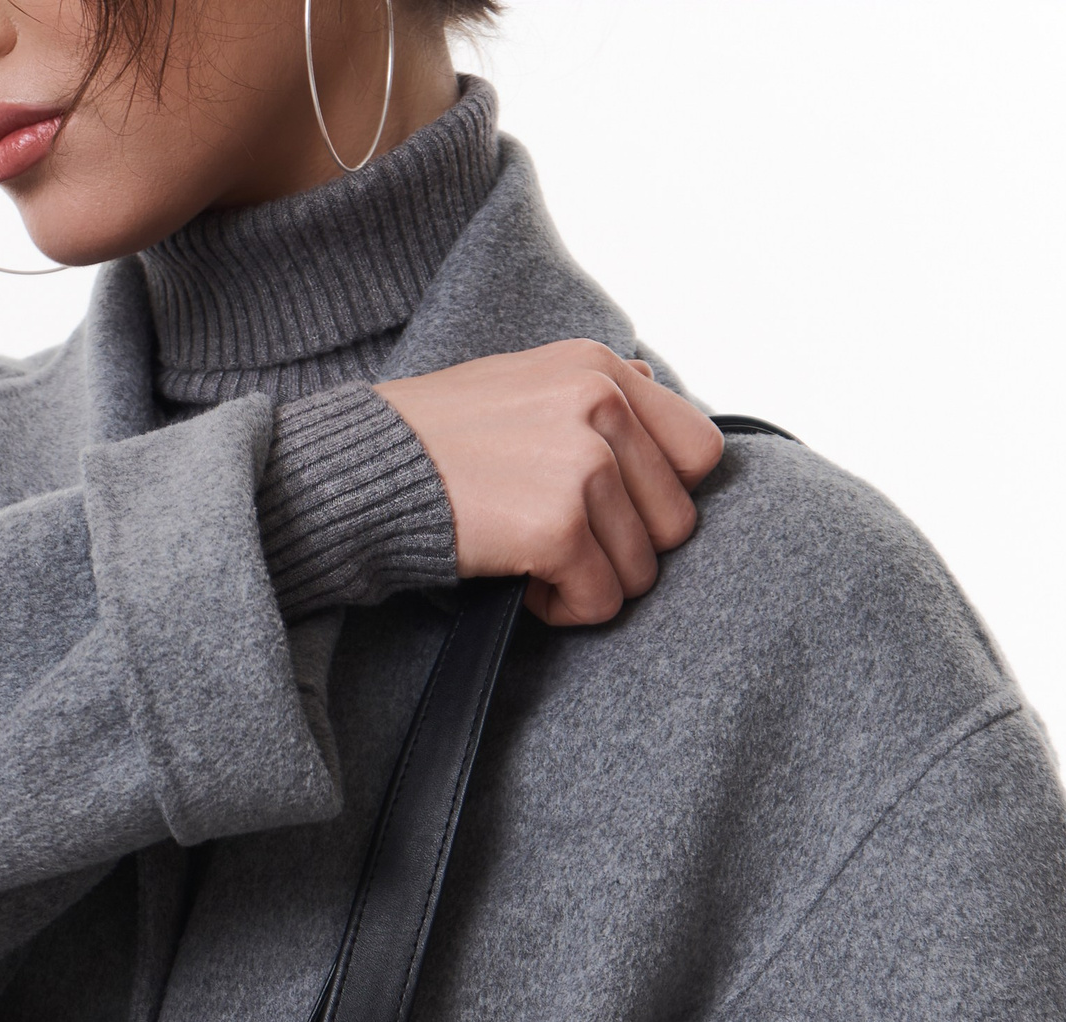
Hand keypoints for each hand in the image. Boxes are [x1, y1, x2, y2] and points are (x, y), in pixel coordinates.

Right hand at [375, 340, 724, 629]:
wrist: (364, 473)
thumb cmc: (434, 439)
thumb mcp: (523, 382)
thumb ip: (593, 391)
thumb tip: (651, 383)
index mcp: (600, 368)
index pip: (700, 450)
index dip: (662, 497)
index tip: (612, 513)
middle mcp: (602, 404)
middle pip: (677, 522)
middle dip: (624, 550)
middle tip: (563, 545)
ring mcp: (585, 465)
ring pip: (641, 571)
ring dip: (589, 583)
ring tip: (534, 561)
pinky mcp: (558, 526)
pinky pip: (600, 601)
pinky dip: (562, 610)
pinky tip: (521, 582)